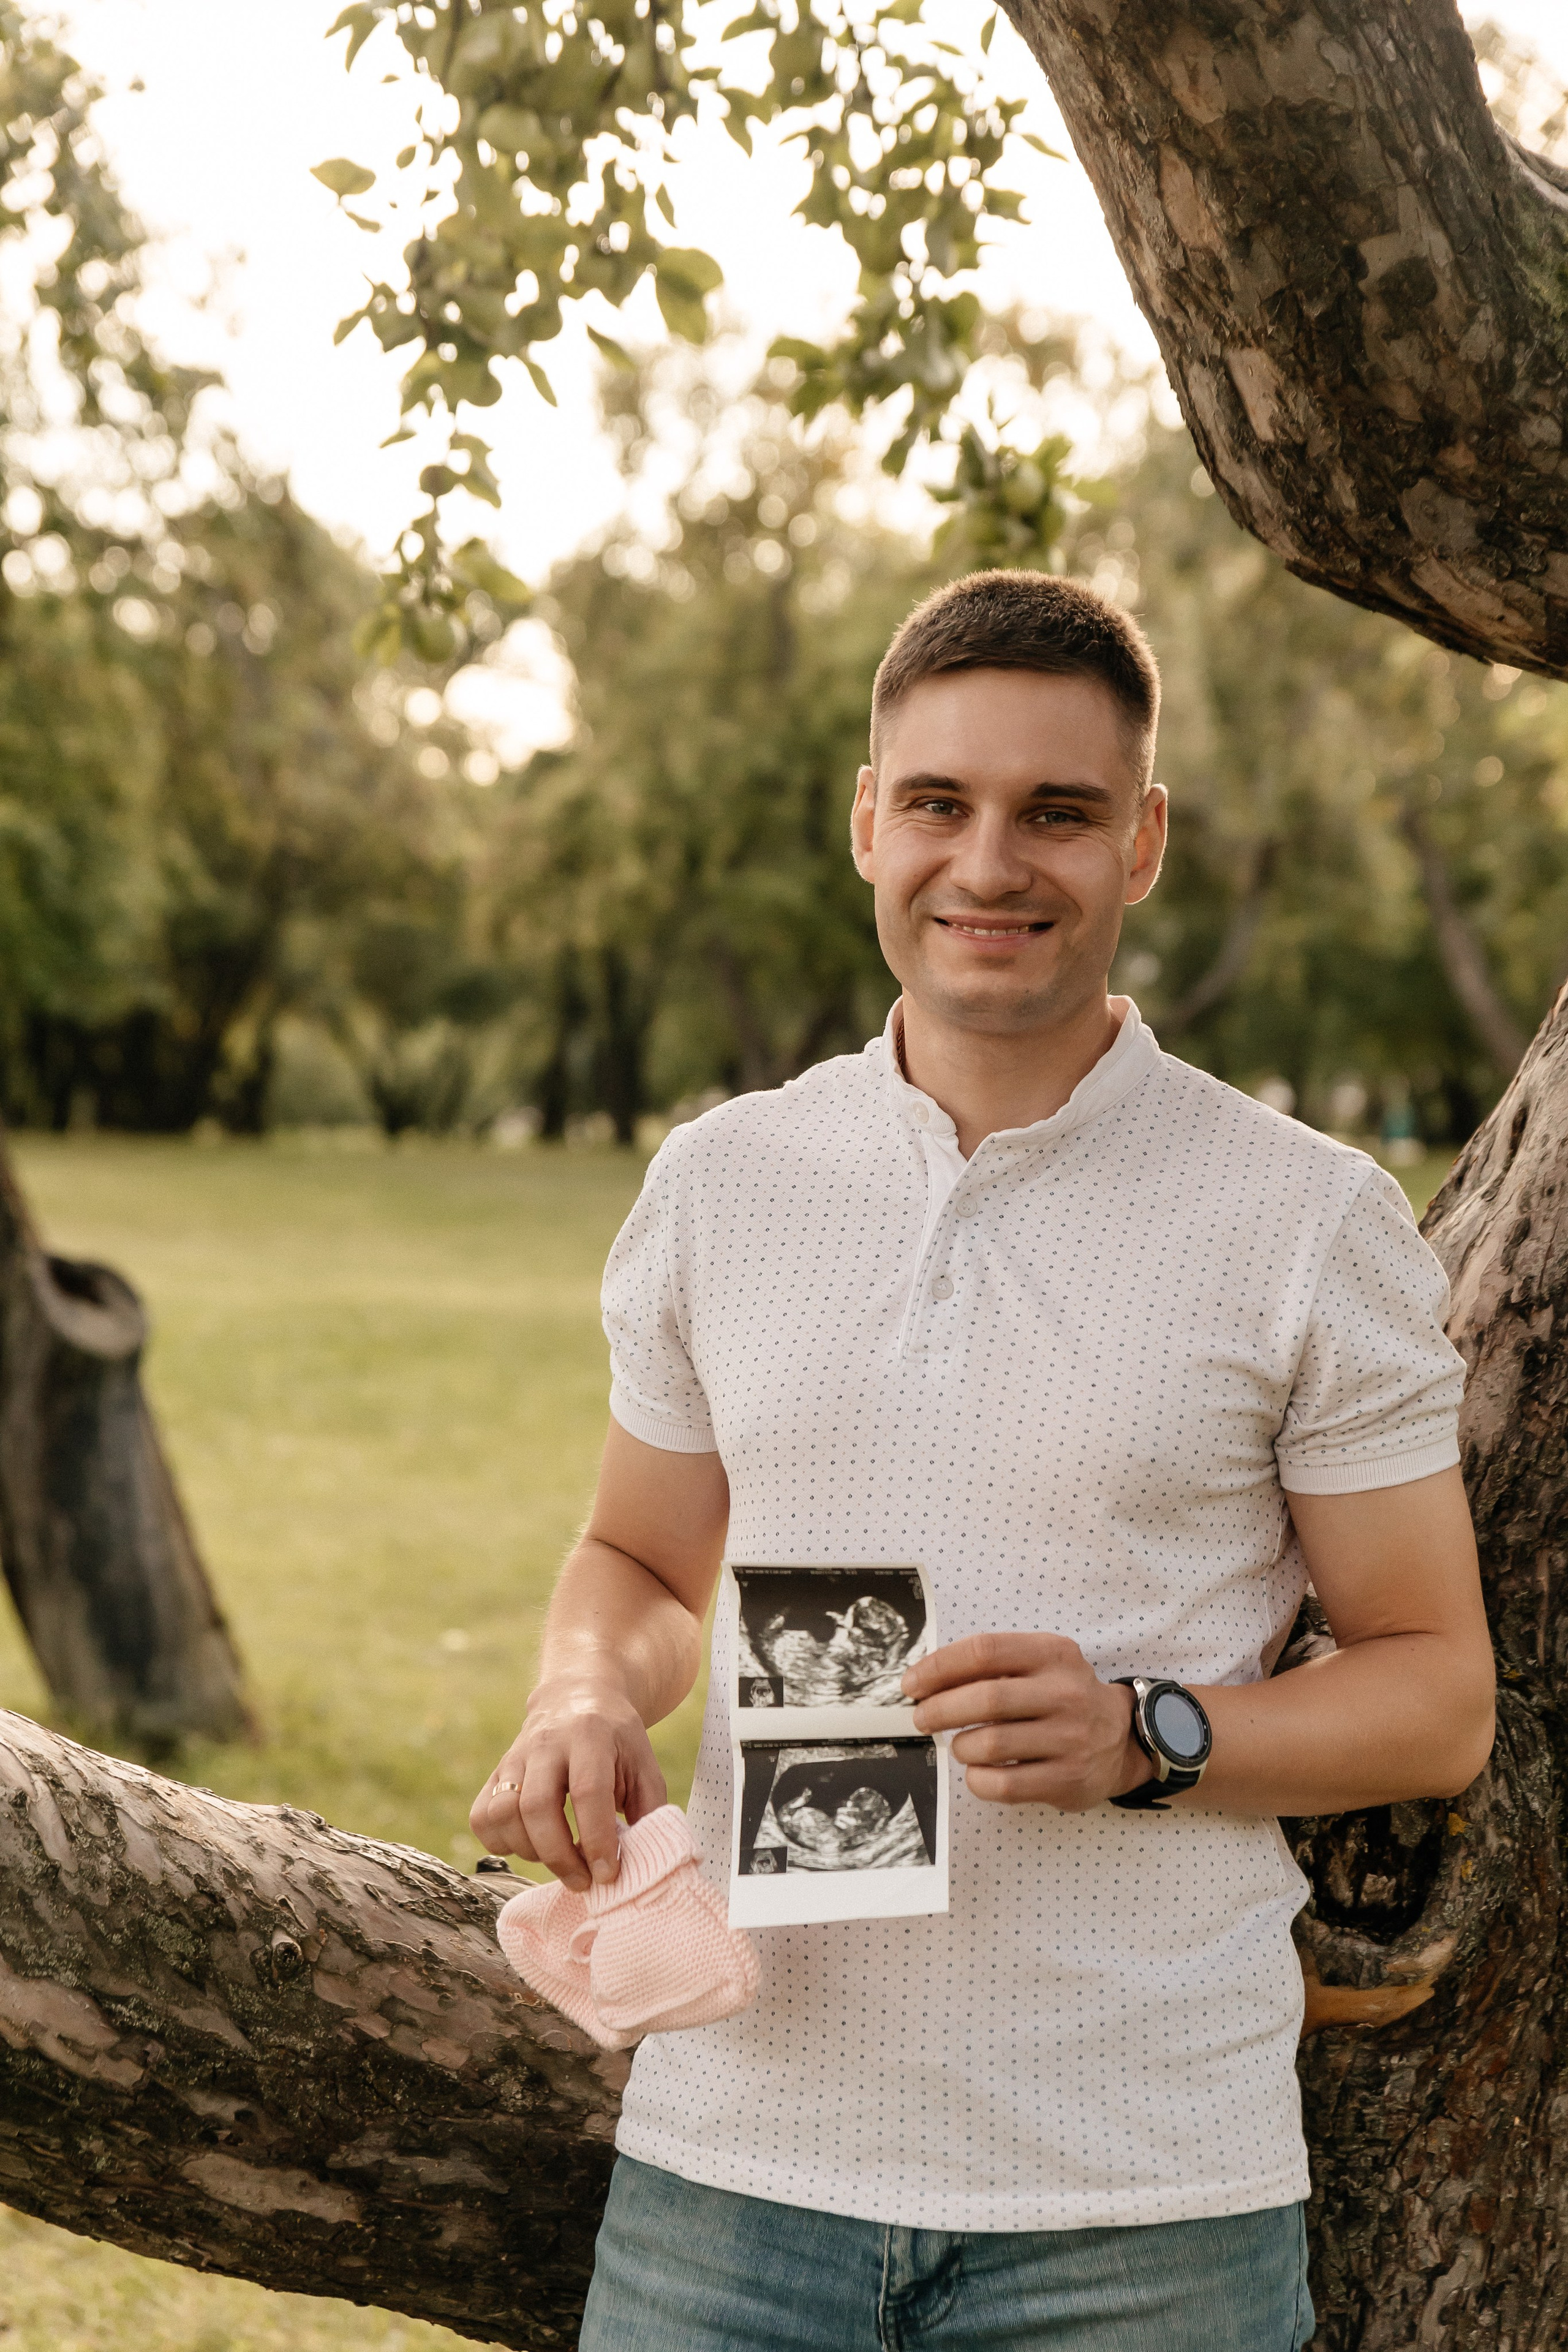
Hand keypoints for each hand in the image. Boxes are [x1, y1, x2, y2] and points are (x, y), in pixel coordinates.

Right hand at [470, 1675, 666, 1890]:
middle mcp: (546, 1742)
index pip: (588, 1791)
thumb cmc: (616, 1739)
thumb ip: (649, 1809)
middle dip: (559, 1856)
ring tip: (559, 1859)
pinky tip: (530, 1845)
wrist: (576, 1695)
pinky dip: (500, 1842)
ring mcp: (515, 1756)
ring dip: (530, 1851)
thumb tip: (643, 1860)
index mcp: (590, 1735)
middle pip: (537, 1806)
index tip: (608, 1874)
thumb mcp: (644, 1764)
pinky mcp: (496, 1771)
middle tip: (583, 1881)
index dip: (596, 1839)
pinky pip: (482, 1815)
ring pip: (503, 1812)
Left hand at [902, 1632, 1149, 1810]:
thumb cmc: (1063, 1698)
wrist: (1122, 1739)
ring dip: (960, 1746)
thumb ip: (993, 1665)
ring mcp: (1069, 1739)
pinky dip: (977, 1779)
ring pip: (990, 1744)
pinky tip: (978, 1772)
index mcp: (1052, 1654)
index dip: (939, 1667)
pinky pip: (1003, 1784)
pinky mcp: (1067, 1780)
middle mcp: (1065, 1693)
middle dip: (939, 1709)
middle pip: (985, 1698)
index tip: (912, 1684)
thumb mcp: (1040, 1663)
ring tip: (959, 1745)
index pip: (984, 1651)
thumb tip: (925, 1678)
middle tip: (922, 1717)